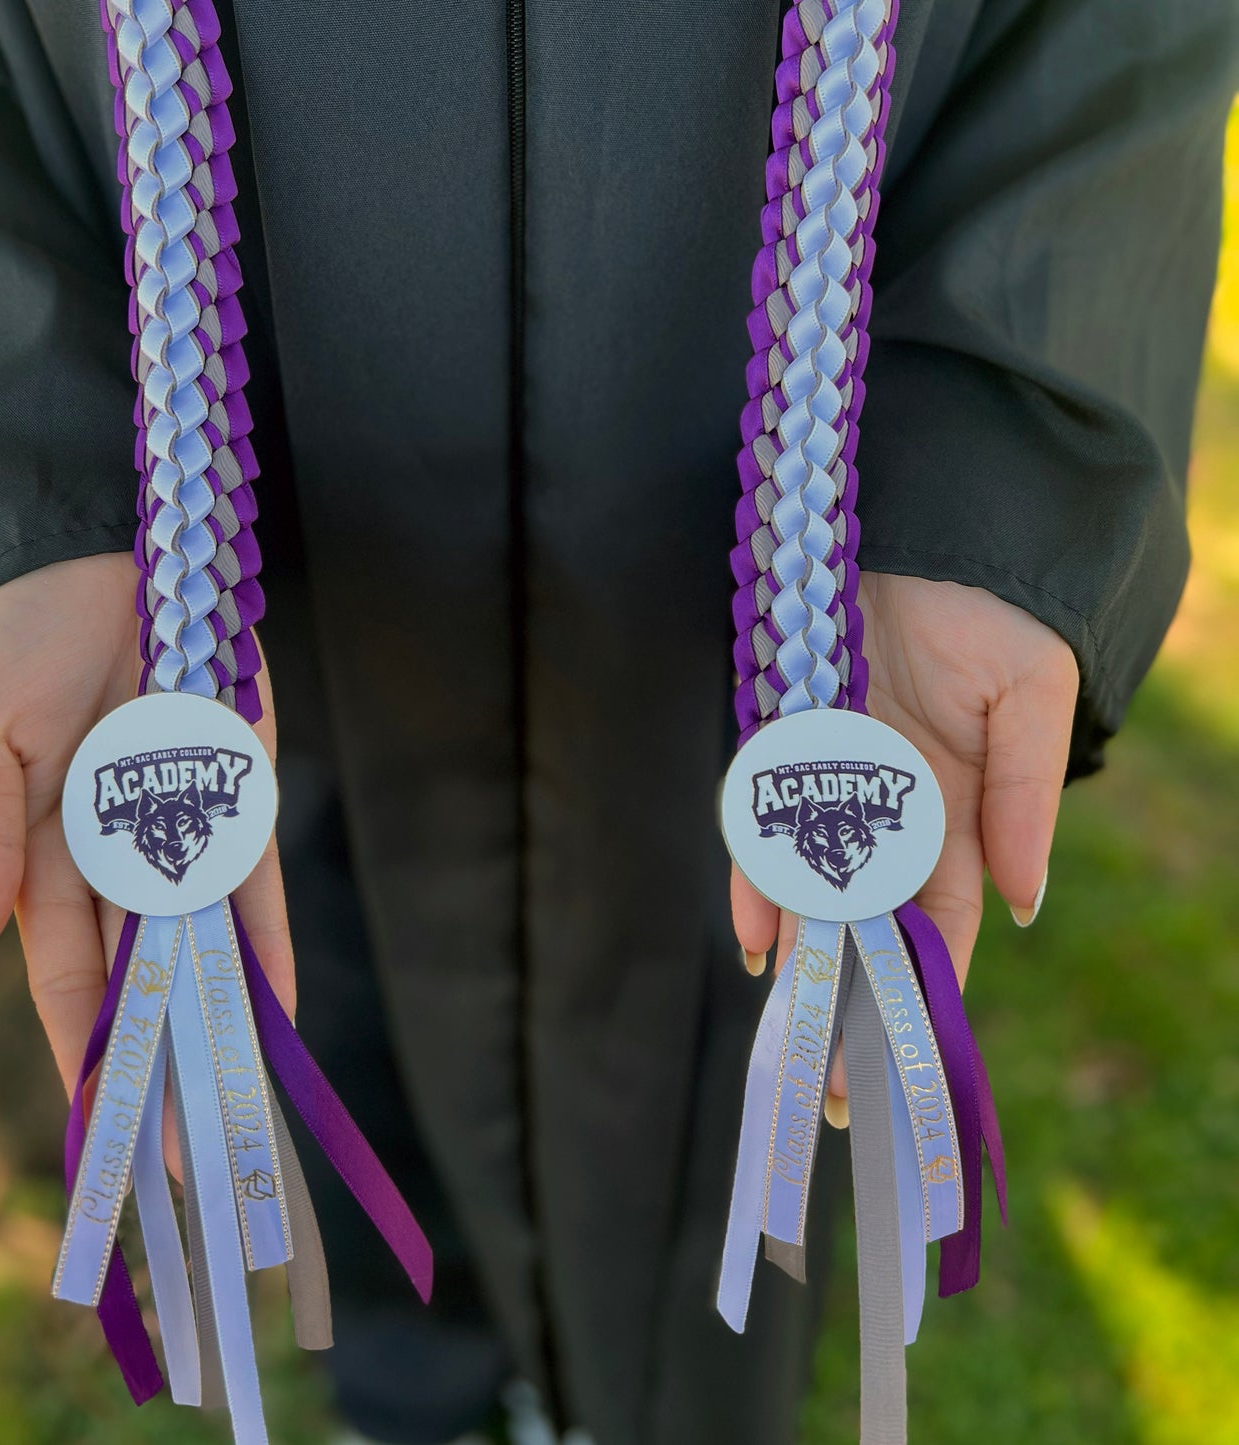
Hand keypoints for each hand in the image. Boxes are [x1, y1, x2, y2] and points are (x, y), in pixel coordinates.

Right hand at [0, 553, 294, 1097]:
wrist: (102, 555)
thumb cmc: (20, 641)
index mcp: (40, 859)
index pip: (64, 981)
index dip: (85, 1055)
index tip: (103, 1132)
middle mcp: (115, 859)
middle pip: (141, 984)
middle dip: (161, 1068)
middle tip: (186, 1157)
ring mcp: (181, 832)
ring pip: (203, 951)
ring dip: (220, 1027)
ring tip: (239, 1109)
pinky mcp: (238, 796)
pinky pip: (257, 886)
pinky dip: (268, 948)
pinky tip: (278, 1010)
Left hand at [730, 572, 1077, 1114]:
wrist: (922, 533)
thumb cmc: (990, 612)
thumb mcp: (1030, 701)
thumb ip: (1026, 800)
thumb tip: (1020, 906)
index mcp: (957, 818)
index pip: (943, 929)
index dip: (928, 998)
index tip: (911, 1070)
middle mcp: (889, 815)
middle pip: (869, 929)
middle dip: (854, 1006)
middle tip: (835, 1092)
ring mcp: (830, 786)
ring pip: (811, 894)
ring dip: (802, 963)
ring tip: (791, 1040)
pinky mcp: (783, 748)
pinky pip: (762, 827)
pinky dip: (757, 879)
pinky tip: (757, 934)